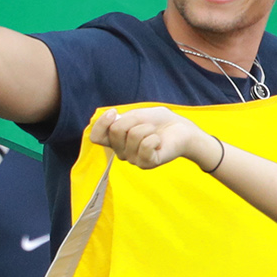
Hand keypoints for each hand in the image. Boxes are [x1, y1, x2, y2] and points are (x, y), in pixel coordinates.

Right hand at [89, 108, 222, 170]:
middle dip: (133, 121)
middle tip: (146, 124)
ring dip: (147, 128)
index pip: (96, 137)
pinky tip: (159, 141)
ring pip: (132, 136)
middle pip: (115, 132)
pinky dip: (154, 138)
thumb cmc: (158, 121)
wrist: (180, 128)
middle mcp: (121, 152)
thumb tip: (113, 123)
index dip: (102, 123)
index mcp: (116, 140)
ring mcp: (133, 159)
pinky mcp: (147, 164)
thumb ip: (122, 120)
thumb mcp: (137, 114)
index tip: (114, 112)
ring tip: (154, 132)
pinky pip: (145, 146)